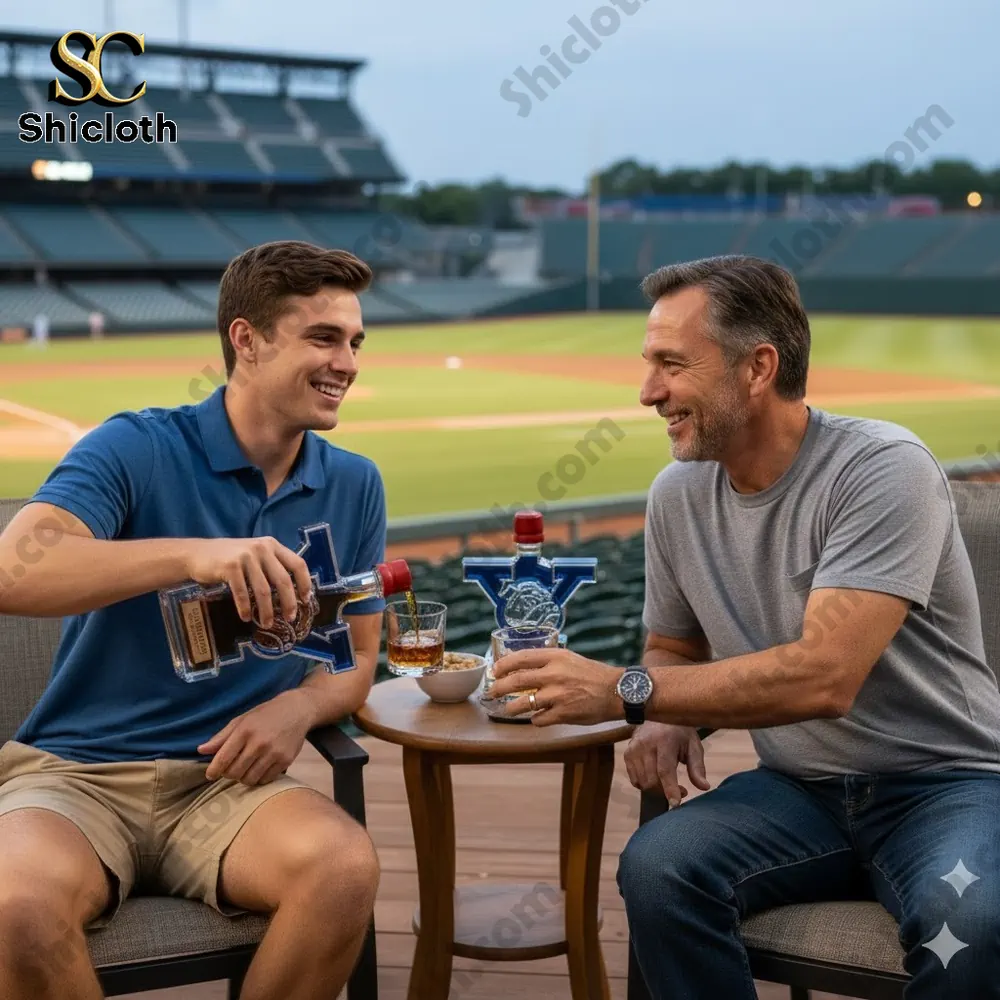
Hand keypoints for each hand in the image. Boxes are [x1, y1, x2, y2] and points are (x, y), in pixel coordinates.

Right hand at [185, 536, 312, 628]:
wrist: (197, 554)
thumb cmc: (229, 558)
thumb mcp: (255, 555)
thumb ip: (271, 566)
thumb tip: (293, 592)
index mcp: (272, 545)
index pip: (298, 563)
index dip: (305, 583)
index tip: (306, 600)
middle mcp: (262, 548)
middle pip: (283, 580)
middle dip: (289, 602)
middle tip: (290, 618)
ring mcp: (246, 556)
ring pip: (264, 590)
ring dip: (267, 610)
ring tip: (267, 623)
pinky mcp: (230, 566)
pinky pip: (242, 593)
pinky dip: (245, 608)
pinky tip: (246, 617)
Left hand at [198, 690, 314, 785]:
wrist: (297, 710)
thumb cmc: (265, 714)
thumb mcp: (242, 720)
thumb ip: (222, 737)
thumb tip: (201, 750)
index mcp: (245, 731)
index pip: (223, 758)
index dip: (213, 771)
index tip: (210, 775)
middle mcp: (259, 743)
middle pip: (235, 772)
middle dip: (229, 774)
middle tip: (231, 768)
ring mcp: (274, 753)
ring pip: (250, 779)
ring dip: (244, 777)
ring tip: (246, 769)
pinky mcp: (286, 760)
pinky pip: (266, 780)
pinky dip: (259, 778)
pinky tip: (259, 768)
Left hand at [490, 647, 623, 725]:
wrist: (617, 691)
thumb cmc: (593, 674)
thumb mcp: (570, 658)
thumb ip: (549, 661)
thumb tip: (525, 665)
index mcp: (556, 657)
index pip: (522, 657)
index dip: (504, 665)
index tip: (495, 670)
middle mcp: (554, 674)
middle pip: (517, 680)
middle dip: (500, 687)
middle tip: (492, 692)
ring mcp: (557, 695)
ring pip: (524, 703)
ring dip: (512, 708)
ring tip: (508, 710)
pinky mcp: (563, 714)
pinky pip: (539, 719)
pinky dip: (534, 719)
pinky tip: (536, 717)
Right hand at [623, 722, 709, 807]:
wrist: (657, 713)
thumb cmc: (679, 731)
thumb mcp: (693, 745)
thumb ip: (697, 767)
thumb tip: (704, 787)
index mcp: (664, 741)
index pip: (665, 770)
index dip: (670, 789)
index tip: (675, 804)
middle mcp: (646, 745)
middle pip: (652, 780)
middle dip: (666, 791)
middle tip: (681, 790)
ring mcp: (633, 749)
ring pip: (643, 782)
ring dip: (656, 790)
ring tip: (668, 783)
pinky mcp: (627, 753)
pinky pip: (634, 779)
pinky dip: (645, 784)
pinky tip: (655, 777)